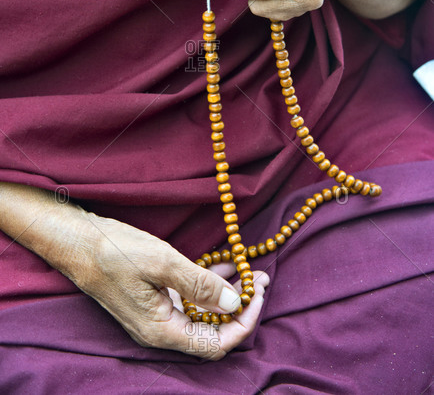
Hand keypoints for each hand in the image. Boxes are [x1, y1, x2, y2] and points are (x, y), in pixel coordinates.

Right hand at [82, 213, 268, 359]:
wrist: (77, 242)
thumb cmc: (114, 252)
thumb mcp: (162, 263)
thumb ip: (200, 284)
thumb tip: (235, 303)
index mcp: (163, 330)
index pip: (216, 342)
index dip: (243, 322)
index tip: (259, 293)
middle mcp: (162, 329)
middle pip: (213, 331)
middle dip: (241, 306)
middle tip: (261, 279)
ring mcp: (157, 315)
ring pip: (203, 313)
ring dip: (228, 294)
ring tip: (250, 270)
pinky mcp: (154, 299)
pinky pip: (189, 299)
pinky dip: (209, 284)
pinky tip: (225, 264)